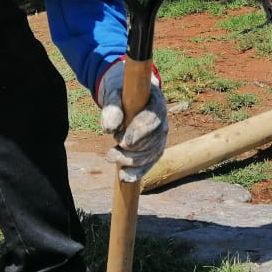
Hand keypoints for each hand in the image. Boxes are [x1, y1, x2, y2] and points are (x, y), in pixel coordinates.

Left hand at [96, 58, 168, 183]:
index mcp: (156, 103)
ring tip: (111, 157)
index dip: (140, 132)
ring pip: (150, 155)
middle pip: (152, 142)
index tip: (126, 142)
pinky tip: (125, 178)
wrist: (129, 96)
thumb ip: (111, 108)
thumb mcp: (114, 94)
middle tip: (111, 151)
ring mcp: (160, 137)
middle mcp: (162, 122)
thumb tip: (109, 128)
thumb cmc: (122, 93)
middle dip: (131, 150)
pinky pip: (149, 163)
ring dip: (130, 161)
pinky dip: (137, 172)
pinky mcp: (154, 149)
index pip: (153, 120)